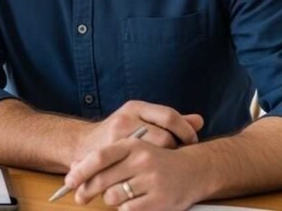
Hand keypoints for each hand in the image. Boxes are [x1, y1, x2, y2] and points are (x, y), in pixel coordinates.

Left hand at [66, 137, 206, 209]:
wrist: (194, 170)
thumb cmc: (155, 161)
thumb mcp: (133, 151)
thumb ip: (107, 158)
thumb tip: (76, 169)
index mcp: (133, 145)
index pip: (100, 157)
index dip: (81, 170)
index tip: (69, 181)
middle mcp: (143, 160)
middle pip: (102, 180)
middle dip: (86, 191)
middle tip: (80, 197)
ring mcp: (152, 180)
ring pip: (113, 197)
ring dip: (110, 199)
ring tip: (119, 194)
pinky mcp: (160, 200)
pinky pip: (127, 209)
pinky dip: (125, 208)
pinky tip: (133, 201)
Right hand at [75, 101, 203, 161]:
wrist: (81, 146)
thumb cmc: (117, 134)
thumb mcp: (141, 120)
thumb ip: (169, 121)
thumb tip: (199, 120)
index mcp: (135, 107)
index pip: (169, 116)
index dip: (186, 131)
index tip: (192, 142)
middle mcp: (126, 118)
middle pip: (164, 136)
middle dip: (175, 148)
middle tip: (178, 157)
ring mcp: (117, 137)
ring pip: (153, 153)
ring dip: (163, 161)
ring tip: (165, 165)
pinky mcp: (111, 155)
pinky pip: (139, 166)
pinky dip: (149, 171)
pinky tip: (152, 174)